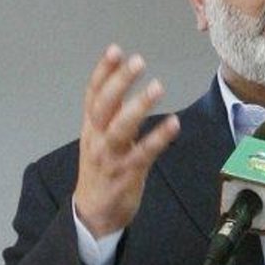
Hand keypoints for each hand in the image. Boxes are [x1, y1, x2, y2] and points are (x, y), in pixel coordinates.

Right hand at [73, 45, 180, 237]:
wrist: (93, 214)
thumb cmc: (101, 173)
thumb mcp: (99, 141)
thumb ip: (111, 116)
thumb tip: (124, 87)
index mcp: (90, 128)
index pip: (93, 94)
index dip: (103, 71)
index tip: (115, 50)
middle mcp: (97, 139)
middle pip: (104, 105)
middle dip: (119, 81)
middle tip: (138, 61)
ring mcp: (110, 157)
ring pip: (120, 127)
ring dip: (139, 105)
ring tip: (157, 86)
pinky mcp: (127, 174)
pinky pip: (143, 153)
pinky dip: (158, 137)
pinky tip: (173, 123)